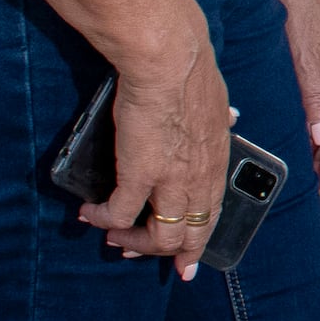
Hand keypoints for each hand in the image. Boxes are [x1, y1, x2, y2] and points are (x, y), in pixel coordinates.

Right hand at [85, 12, 229, 279]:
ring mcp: (171, 181)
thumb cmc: (190, 71)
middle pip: (189, 235)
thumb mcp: (217, 102)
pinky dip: (104, 219)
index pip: (211, 215)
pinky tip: (90, 214)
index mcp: (216, 162)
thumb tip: (229, 117)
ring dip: (133, 243)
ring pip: (160, 236)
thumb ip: (219, 119)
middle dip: (164, 254)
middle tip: (136, 254)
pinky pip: (120, 214)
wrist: (169, 59)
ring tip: (112, 238)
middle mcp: (199, 179)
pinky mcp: (139, 174)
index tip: (185, 261)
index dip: (197, 241)